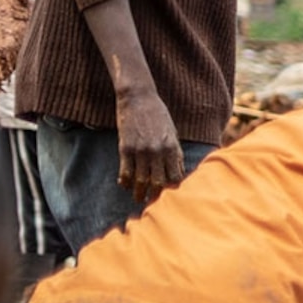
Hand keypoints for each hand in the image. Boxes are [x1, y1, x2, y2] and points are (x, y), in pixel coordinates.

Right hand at [114, 85, 183, 202]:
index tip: (170, 195)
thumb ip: (175, 153)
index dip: (172, 188)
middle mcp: (157, 152)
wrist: (138, 98)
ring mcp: (140, 150)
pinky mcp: (125, 147)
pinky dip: (124, 181)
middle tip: (153, 203)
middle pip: (158, 182)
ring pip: (141, 180)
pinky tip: (124, 185)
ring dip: (139, 192)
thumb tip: (178, 173)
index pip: (175, 177)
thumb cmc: (158, 116)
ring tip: (138, 199)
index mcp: (172, 148)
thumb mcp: (172, 134)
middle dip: (156, 195)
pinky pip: (125, 171)